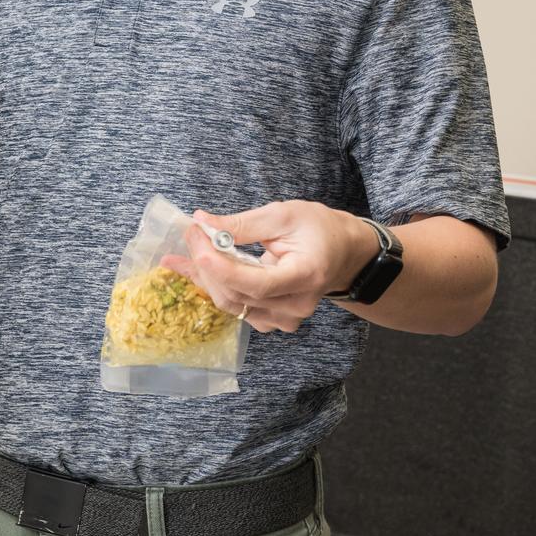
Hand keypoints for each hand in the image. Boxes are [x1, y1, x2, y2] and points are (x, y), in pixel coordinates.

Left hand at [162, 201, 378, 333]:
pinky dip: (215, 285)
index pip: (257, 284)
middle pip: (238, 295)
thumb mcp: (284, 215)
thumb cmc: (318, 229)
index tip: (198, 243)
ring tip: (193, 245)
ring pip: (232, 304)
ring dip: (206, 275)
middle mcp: (295, 306)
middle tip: (192, 231)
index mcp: (306, 276)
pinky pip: (236, 307)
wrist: (342, 253)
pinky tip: (198, 265)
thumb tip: (203, 223)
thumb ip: (243, 223)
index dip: (222, 268)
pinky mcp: (272, 321)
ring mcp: (284, 318)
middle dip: (207, 263)